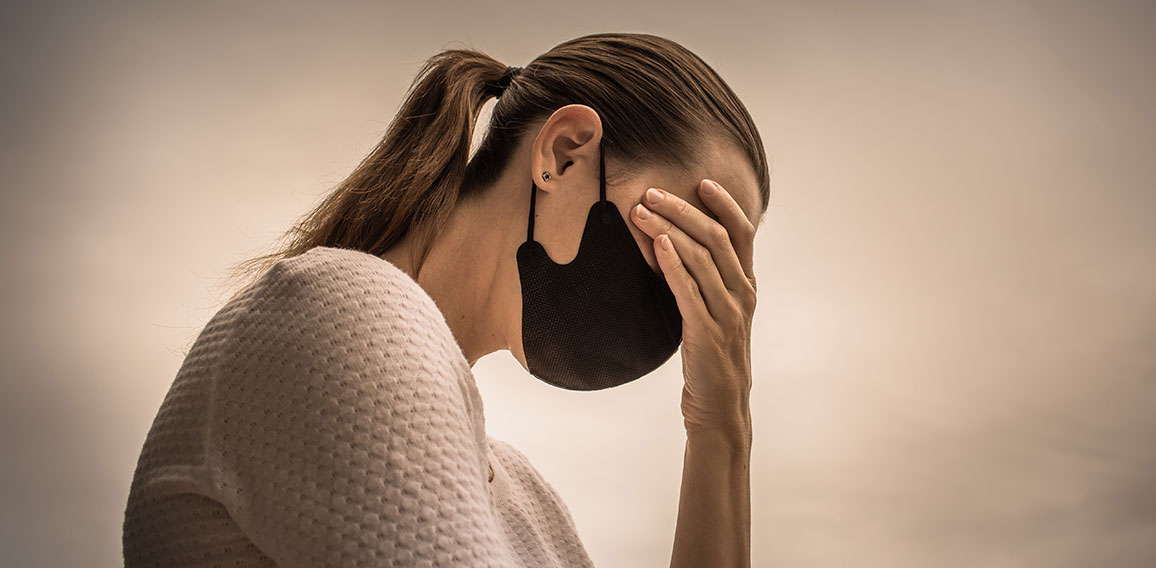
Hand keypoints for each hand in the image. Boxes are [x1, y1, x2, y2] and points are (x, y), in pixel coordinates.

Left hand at [630, 179, 756, 439]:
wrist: (720, 407)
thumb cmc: (712, 357)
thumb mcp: (717, 313)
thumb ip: (706, 282)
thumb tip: (677, 247)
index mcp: (746, 286)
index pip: (742, 233)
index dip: (726, 204)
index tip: (702, 182)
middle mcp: (742, 295)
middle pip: (717, 238)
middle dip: (683, 209)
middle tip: (652, 192)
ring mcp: (727, 314)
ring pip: (701, 258)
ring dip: (668, 229)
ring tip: (640, 211)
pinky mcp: (706, 333)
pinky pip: (689, 290)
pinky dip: (673, 263)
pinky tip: (656, 244)